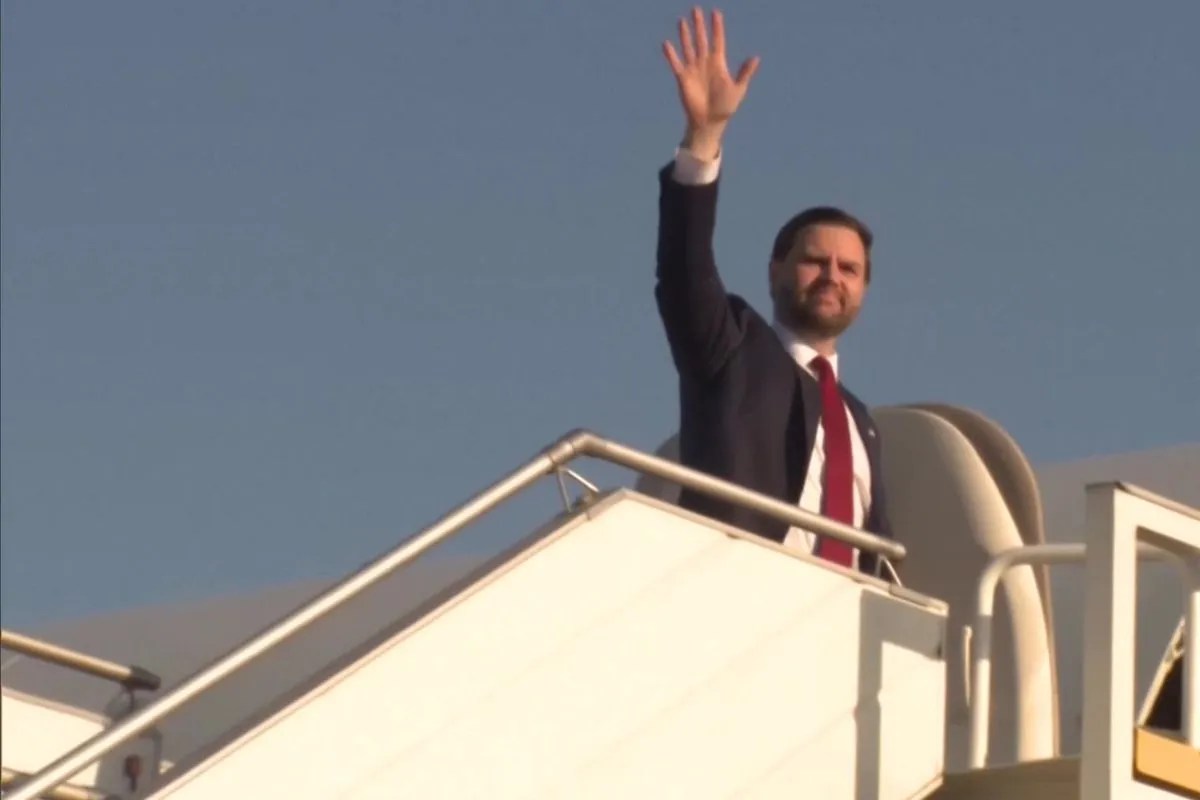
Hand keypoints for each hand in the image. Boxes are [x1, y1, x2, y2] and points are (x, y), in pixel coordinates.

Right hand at [663, 8, 760, 158]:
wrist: (709, 121)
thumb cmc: (725, 107)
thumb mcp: (738, 89)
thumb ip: (744, 73)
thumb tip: (755, 57)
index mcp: (718, 64)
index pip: (717, 41)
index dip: (717, 27)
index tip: (716, 13)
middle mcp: (705, 63)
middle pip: (701, 40)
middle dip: (699, 25)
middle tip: (696, 9)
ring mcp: (693, 70)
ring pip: (688, 48)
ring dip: (685, 35)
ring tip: (682, 21)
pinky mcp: (683, 79)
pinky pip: (676, 64)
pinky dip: (671, 55)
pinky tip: (667, 44)